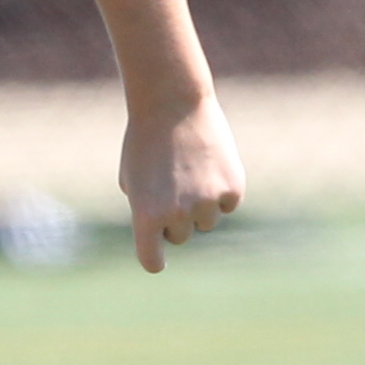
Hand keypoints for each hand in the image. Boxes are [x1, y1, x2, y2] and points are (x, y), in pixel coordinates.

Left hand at [122, 92, 243, 271]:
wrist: (172, 102)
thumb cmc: (145, 141)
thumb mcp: (132, 179)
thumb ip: (146, 211)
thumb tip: (165, 234)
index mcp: (146, 216)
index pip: (153, 261)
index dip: (156, 257)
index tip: (158, 253)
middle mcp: (177, 215)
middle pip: (180, 237)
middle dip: (175, 218)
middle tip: (170, 183)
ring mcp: (207, 203)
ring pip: (206, 221)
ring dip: (200, 203)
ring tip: (189, 168)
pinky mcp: (233, 189)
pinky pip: (227, 203)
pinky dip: (221, 189)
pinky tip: (209, 162)